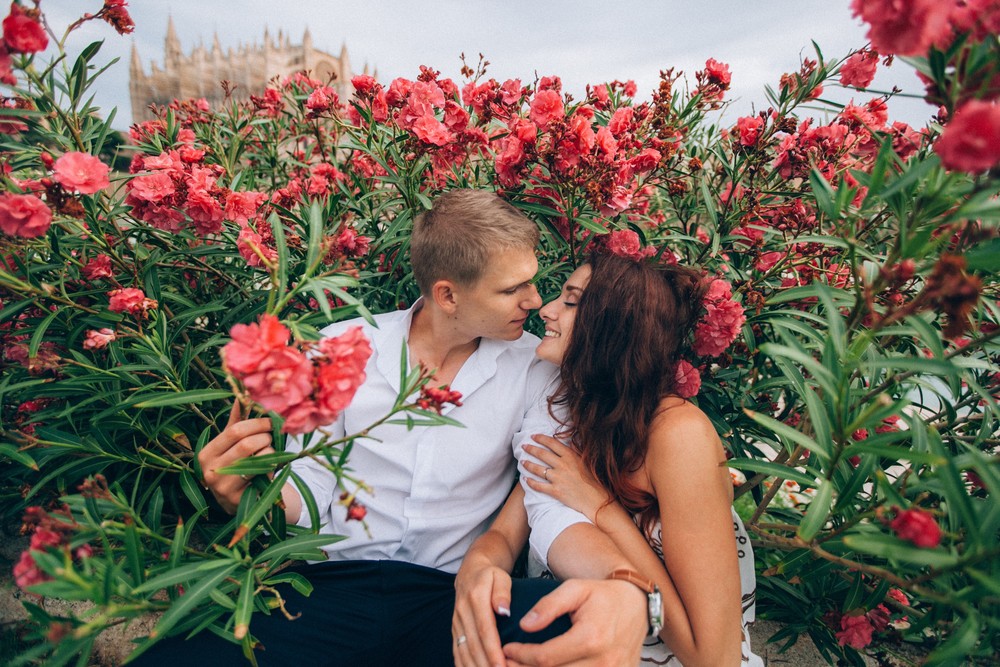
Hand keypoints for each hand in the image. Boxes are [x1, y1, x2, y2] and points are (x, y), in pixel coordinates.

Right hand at [197, 403, 274, 513]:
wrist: (244, 501)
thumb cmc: (239, 467)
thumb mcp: (232, 445)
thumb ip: (236, 422)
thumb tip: (242, 395)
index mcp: (206, 454)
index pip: (234, 431)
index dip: (256, 423)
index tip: (271, 421)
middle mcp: (209, 471)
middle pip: (247, 444)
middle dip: (265, 437)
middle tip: (272, 437)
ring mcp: (222, 488)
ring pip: (258, 459)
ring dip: (270, 452)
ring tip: (269, 453)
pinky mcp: (239, 499)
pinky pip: (264, 475)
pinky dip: (271, 468)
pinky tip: (268, 470)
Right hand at [453, 556, 512, 666]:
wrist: (471, 571)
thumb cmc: (491, 576)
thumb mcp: (501, 576)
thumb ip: (503, 592)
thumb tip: (504, 610)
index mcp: (475, 598)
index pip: (485, 629)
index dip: (493, 650)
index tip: (502, 665)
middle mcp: (462, 612)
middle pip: (473, 644)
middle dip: (485, 664)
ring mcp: (456, 622)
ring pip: (463, 651)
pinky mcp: (454, 629)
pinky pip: (456, 651)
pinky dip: (463, 665)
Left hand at [503, 579, 646, 666]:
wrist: (636, 606)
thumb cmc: (602, 596)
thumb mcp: (574, 590)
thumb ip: (548, 606)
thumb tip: (525, 625)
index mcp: (591, 637)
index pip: (545, 657)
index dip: (521, 656)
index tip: (507, 649)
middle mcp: (603, 661)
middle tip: (507, 663)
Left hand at [522, 435, 609, 522]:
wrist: (596, 500)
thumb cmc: (592, 481)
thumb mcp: (585, 462)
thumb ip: (575, 451)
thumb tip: (569, 440)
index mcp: (570, 456)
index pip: (552, 443)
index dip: (540, 438)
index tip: (533, 436)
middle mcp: (563, 465)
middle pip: (542, 454)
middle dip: (530, 449)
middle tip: (523, 446)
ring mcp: (558, 478)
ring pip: (538, 469)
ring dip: (528, 464)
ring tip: (522, 462)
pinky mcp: (555, 491)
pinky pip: (539, 486)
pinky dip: (530, 482)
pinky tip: (525, 479)